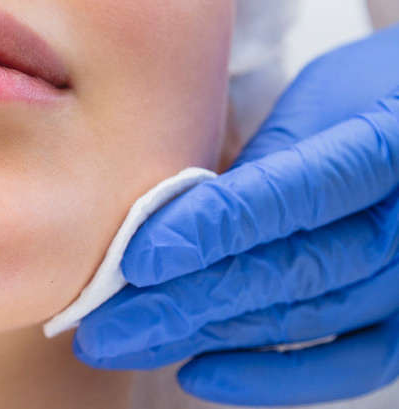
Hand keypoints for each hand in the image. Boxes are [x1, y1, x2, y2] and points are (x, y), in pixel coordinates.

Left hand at [74, 23, 398, 405]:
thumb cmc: (368, 94)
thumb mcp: (318, 99)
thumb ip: (264, 160)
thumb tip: (177, 219)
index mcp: (379, 142)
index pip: (281, 196)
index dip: (205, 232)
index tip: (133, 262)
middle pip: (282, 271)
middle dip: (181, 303)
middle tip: (98, 325)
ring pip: (298, 317)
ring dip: (203, 335)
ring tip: (124, 342)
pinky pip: (346, 362)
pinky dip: (272, 375)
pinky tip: (199, 373)